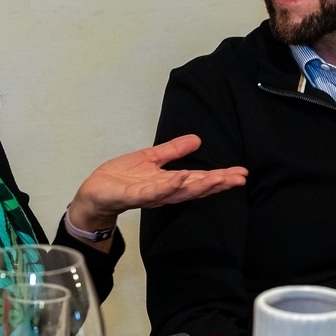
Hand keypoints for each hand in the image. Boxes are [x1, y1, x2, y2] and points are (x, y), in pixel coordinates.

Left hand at [67, 135, 247, 233]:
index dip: (220, 177)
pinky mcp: (133, 196)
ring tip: (219, 178)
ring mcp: (150, 195)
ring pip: (179, 191)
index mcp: (169, 182)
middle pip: (196, 188)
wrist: (94, 192)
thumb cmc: (121, 178)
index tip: (241, 173)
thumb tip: (197, 139)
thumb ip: (173, 150)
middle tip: (240, 178)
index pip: (199, 180)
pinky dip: (168, 186)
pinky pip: (153, 192)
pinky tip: (181, 177)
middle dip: (218, 183)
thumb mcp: (150, 158)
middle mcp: (164, 191)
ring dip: (200, 186)